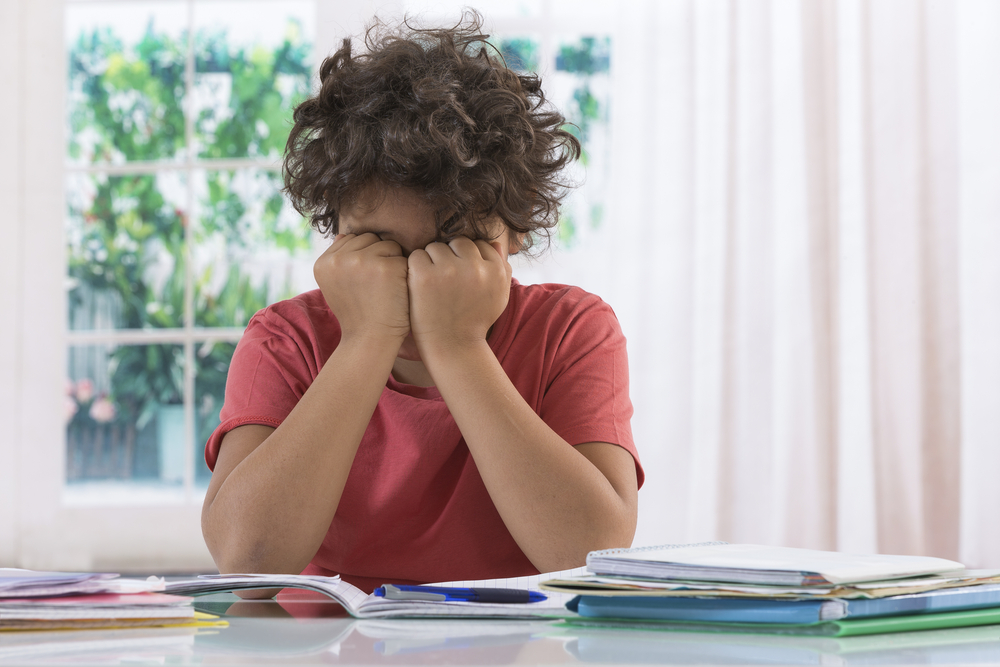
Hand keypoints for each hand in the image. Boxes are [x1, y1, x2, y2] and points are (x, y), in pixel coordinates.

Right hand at [313, 233, 409, 343]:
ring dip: (393, 263)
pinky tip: (398, 293)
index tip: (366, 282)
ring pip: (388, 245)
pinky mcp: (385, 267)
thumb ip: (339, 260)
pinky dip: (405, 274)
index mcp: (323, 263)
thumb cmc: (359, 315)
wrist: (370, 341)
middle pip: (371, 238)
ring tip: (387, 289)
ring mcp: (361, 261)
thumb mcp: (337, 287)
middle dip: (379, 256)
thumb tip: (345, 235)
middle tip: (378, 286)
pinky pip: (404, 258)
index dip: (365, 258)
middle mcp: (338, 259)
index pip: (352, 240)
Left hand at [406, 237, 512, 355]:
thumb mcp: (498, 297)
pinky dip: (415, 269)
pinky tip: (419, 286)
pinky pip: (417, 256)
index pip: (478, 245)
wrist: (453, 347)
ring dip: (432, 261)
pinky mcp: (425, 276)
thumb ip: (502, 269)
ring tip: (433, 285)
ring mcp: (449, 270)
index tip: (461, 277)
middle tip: (445, 280)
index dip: (467, 259)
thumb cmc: (474, 321)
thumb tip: (494, 243)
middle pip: (457, 243)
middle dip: (450, 257)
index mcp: (495, 271)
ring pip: (436, 247)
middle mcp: (475, 268)